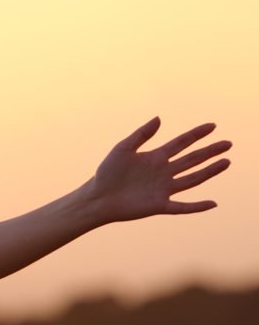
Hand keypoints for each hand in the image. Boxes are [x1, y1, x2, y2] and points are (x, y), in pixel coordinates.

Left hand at [88, 116, 230, 223]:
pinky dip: (197, 206)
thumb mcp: (123, 148)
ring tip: (226, 162)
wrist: (97, 198)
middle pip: (192, 160)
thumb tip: (159, 118)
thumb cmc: (107, 173)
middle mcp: (163, 172)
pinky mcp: (159, 205)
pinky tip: (212, 203)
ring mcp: (163, 189)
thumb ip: (141, 134)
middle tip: (228, 143)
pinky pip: (182, 206)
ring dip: (209, 171)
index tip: (212, 126)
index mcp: (155, 157)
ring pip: (192, 179)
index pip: (181, 143)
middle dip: (209, 151)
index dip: (196, 134)